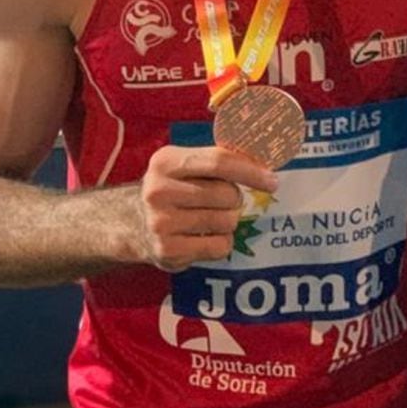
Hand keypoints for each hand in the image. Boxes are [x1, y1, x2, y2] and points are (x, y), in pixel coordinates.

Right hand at [136, 145, 279, 271]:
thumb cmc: (174, 189)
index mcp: (166, 161)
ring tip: (207, 219)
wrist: (134, 224)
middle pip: (227, 194)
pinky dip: (221, 242)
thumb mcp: (186, 165)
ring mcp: (161, 222)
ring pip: (226, 221)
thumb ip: (220, 158)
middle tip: (218, 201)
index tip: (272, 181)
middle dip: (233, 199)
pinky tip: (203, 237)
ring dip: (227, 221)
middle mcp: (159, 190)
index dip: (251, 171)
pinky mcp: (168, 250)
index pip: (219, 162)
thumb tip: (263, 156)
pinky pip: (219, 246)